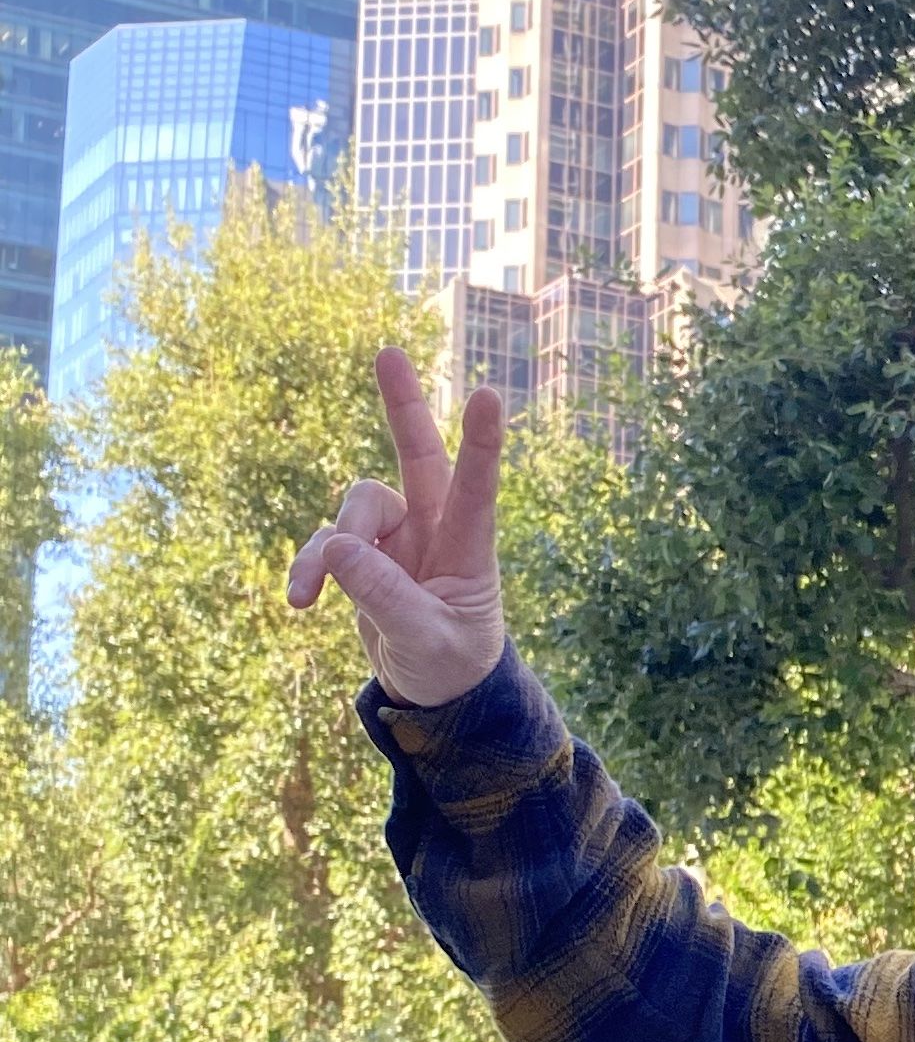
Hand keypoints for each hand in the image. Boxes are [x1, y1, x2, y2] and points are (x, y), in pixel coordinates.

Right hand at [287, 348, 509, 707]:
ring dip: (330, 546)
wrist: (432, 690)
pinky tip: (299, 601)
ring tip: (309, 592)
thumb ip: (384, 597)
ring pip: (355, 507)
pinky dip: (309, 568)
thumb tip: (337, 547)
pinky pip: (326, 544)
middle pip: (416, 455)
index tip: (488, 396)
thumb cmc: (449, 664)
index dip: (481, 443)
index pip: (478, 489)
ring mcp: (396, 537)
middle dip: (401, 406)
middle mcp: (434, 529)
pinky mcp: (362, 553)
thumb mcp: (424, 640)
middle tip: (388, 351)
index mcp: (469, 549)